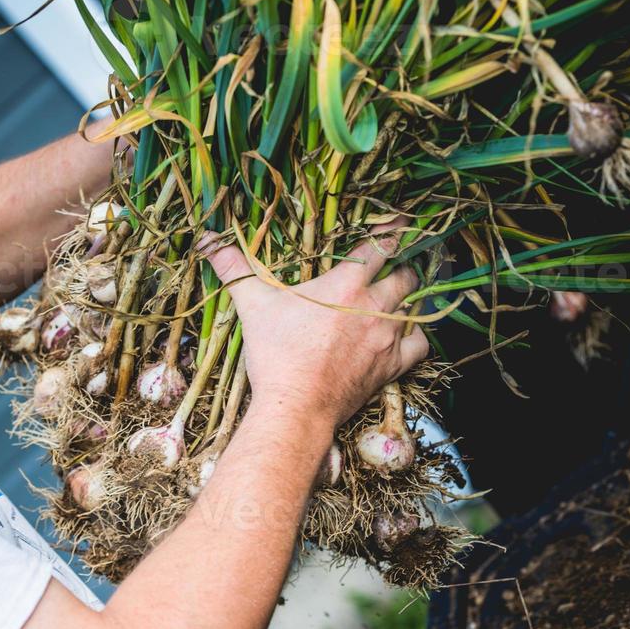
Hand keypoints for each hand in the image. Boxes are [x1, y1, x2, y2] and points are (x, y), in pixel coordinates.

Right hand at [198, 223, 428, 430]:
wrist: (296, 405)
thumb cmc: (276, 353)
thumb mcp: (253, 304)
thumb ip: (235, 269)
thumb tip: (208, 240)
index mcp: (346, 282)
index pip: (380, 246)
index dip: (393, 232)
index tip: (401, 223)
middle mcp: (374, 305)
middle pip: (406, 275)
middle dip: (404, 266)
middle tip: (399, 263)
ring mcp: (388, 336)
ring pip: (416, 308)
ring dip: (412, 299)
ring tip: (404, 295)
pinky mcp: (393, 365)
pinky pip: (420, 345)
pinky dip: (417, 337)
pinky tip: (407, 334)